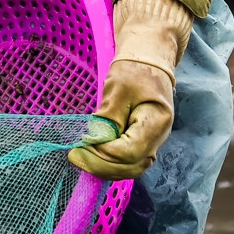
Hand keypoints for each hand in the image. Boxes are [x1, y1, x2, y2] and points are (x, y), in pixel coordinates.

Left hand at [68, 60, 174, 178]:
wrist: (149, 64)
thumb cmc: (134, 71)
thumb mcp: (119, 88)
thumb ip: (109, 116)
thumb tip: (95, 141)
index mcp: (156, 122)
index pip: (130, 151)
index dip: (104, 153)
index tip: (81, 145)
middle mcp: (158, 138)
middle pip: (131, 166)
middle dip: (100, 165)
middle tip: (74, 155)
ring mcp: (152, 144)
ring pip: (130, 169)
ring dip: (103, 168)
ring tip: (80, 157)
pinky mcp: (142, 145)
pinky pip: (127, 163)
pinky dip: (109, 164)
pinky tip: (91, 156)